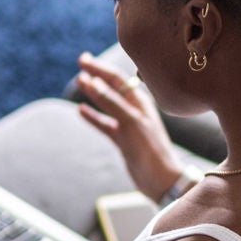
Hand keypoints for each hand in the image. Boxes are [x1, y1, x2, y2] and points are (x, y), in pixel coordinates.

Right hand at [75, 52, 185, 201]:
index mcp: (140, 102)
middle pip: (112, 87)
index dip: (100, 68)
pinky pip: (105, 123)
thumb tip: (91, 81)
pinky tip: (81, 111)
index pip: (117, 79)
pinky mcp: (122, 139)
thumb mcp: (129, 122)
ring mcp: (128, 124)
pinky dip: (93, 116)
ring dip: (93, 92)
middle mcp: (134, 110)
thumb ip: (111, 102)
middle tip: (81, 62)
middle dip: (97, 74)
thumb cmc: (150, 149)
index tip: (83, 60)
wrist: (160, 180)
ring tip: (80, 81)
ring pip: (107, 104)